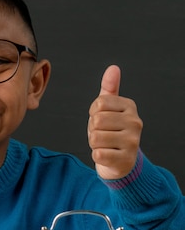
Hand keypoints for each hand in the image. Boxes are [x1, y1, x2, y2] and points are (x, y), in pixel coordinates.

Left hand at [88, 65, 142, 179]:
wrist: (120, 161)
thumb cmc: (111, 131)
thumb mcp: (109, 109)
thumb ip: (109, 89)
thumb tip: (113, 68)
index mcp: (130, 106)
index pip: (98, 103)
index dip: (93, 113)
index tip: (102, 120)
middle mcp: (135, 122)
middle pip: (96, 120)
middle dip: (93, 129)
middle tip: (102, 134)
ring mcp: (132, 141)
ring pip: (95, 138)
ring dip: (94, 143)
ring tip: (105, 145)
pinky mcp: (125, 159)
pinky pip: (98, 154)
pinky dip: (97, 155)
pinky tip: (107, 155)